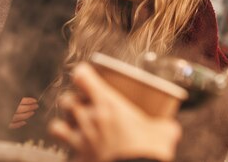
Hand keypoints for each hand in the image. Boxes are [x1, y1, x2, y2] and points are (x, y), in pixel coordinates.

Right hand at [9, 97, 38, 128]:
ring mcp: (6, 117)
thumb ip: (17, 99)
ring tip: (33, 112)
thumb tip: (26, 99)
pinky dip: (18, 124)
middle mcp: (7, 109)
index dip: (28, 101)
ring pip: (17, 117)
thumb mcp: (9, 96)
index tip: (35, 101)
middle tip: (36, 106)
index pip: (20, 101)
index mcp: (9, 101)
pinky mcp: (5, 124)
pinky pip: (11, 125)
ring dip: (26, 115)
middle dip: (29, 107)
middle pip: (20, 109)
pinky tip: (24, 122)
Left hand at [48, 63, 180, 161]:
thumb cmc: (147, 151)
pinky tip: (78, 154)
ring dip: (64, 125)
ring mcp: (80, 139)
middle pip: (66, 99)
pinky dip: (69, 153)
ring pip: (57, 125)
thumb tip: (170, 127)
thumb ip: (164, 126)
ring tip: (73, 127)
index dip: (83, 73)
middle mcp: (88, 118)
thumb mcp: (163, 133)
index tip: (87, 75)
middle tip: (84, 105)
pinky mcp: (77, 159)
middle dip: (72, 101)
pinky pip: (65, 154)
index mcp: (107, 104)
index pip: (81, 75)